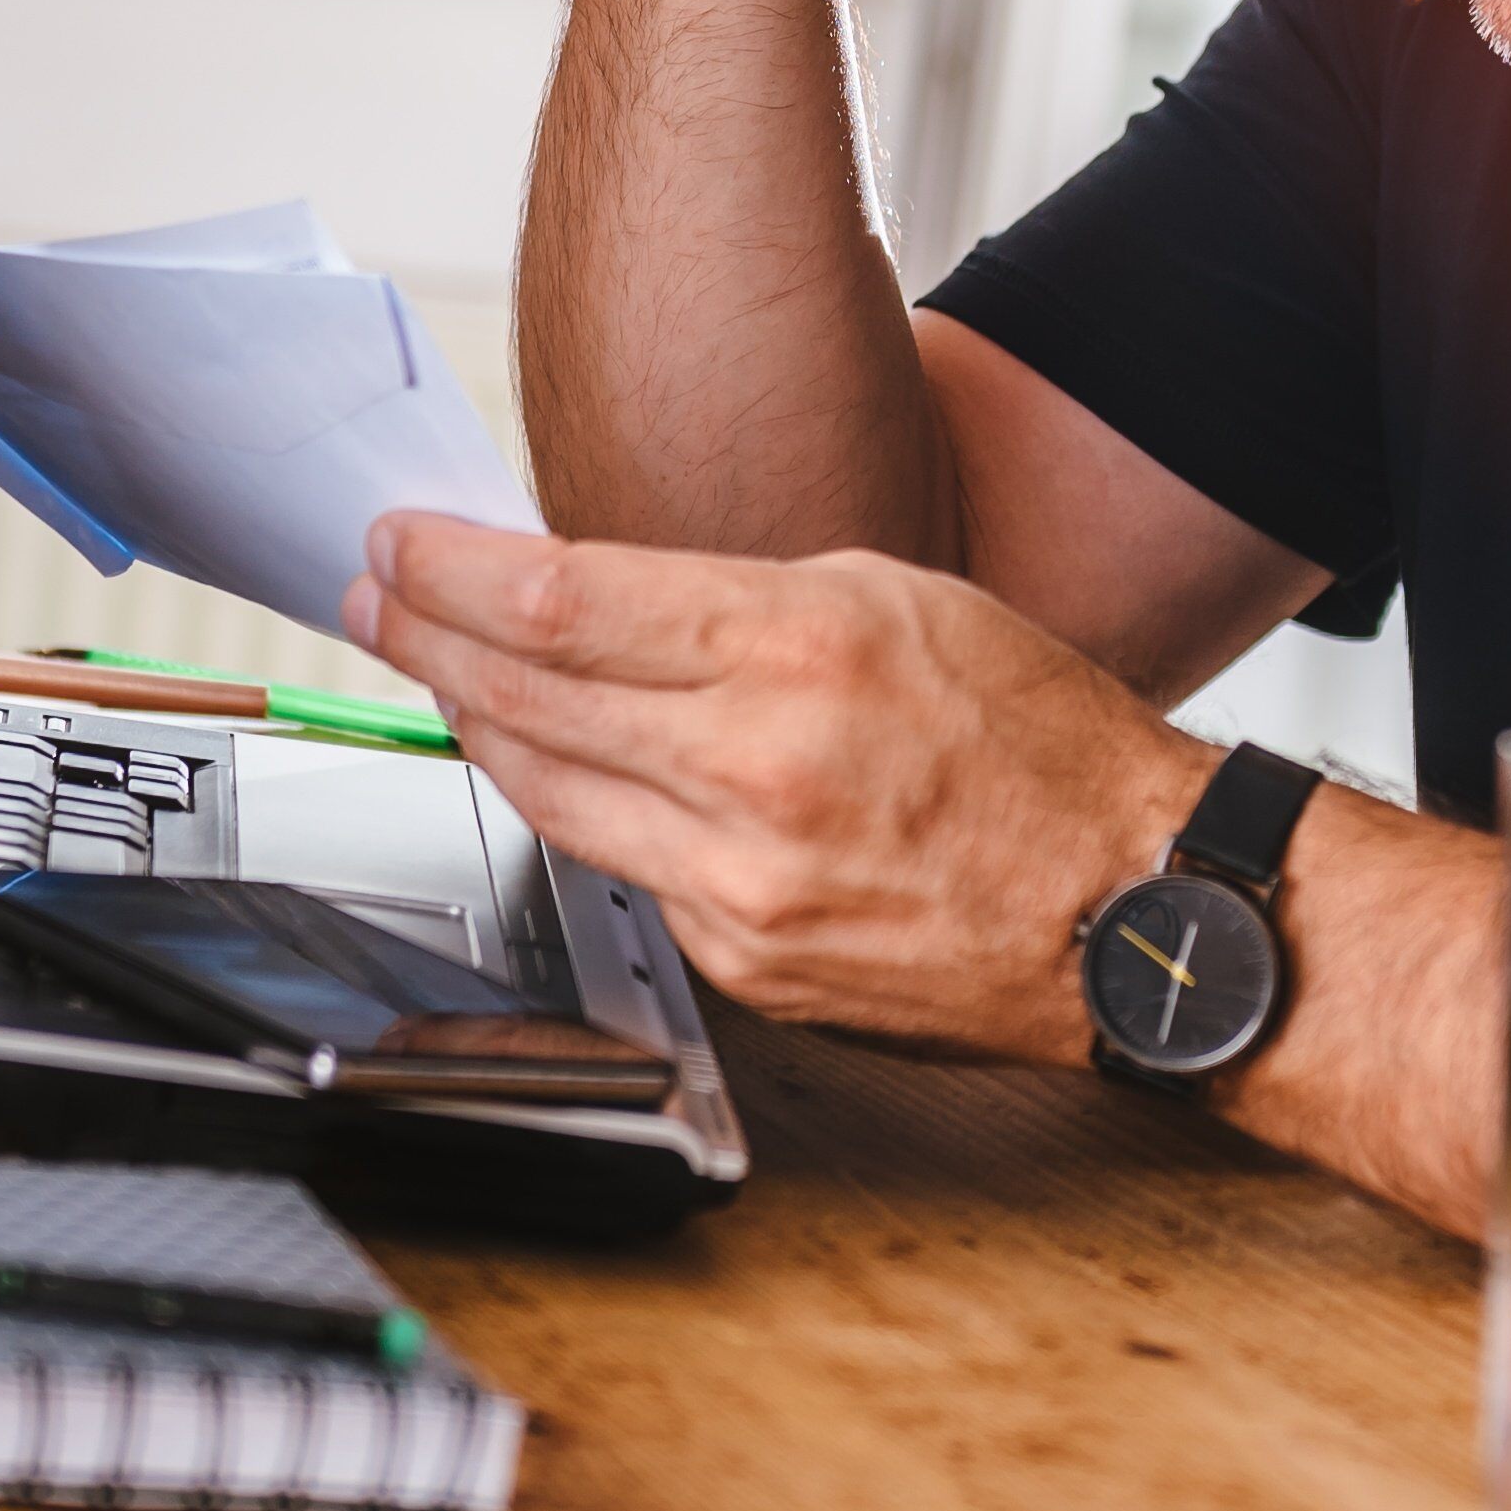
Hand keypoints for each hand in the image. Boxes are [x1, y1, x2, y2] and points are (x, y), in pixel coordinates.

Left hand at [342, 512, 1200, 1065]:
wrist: (1135, 908)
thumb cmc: (1040, 744)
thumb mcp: (898, 600)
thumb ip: (738, 602)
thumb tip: (598, 603)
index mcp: (799, 651)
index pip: (562, 603)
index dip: (452, 571)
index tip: (400, 546)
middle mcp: (757, 771)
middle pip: (526, 696)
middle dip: (425, 637)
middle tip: (374, 599)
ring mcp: (743, 884)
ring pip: (549, 793)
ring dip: (472, 726)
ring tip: (433, 673)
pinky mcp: (745, 964)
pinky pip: (627, 872)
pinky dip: (578, 812)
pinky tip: (554, 770)